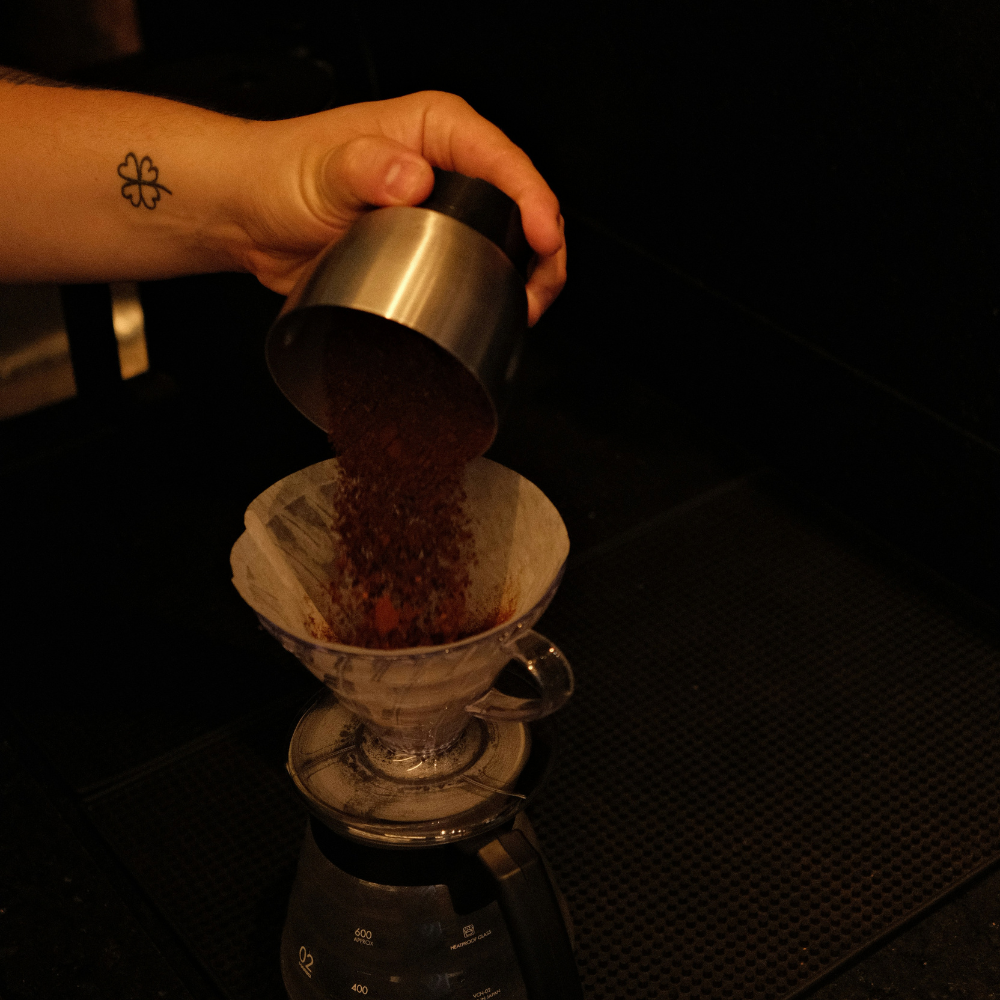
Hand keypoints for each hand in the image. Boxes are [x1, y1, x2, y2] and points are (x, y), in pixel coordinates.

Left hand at [235, 92, 565, 326]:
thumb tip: (412, 177)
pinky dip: (497, 289)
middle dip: (543, 249)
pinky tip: (497, 310)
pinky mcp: (433, 246)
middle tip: (537, 292)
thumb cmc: (282, 176)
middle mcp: (447, 166)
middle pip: (521, 202)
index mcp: (433, 130)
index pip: (503, 160)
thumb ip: (364, 167)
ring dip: (527, 275)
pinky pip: (480, 265)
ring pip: (509, 239)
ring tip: (524, 309)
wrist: (253, 218)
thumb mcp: (321, 170)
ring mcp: (444, 209)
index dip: (532, 200)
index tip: (540, 238)